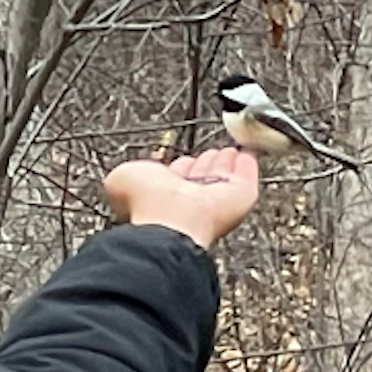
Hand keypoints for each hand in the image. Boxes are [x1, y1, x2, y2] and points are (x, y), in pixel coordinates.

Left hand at [102, 147, 258, 249]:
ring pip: (225, 177)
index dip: (182, 165)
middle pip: (204, 177)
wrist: (170, 222)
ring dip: (228, 160)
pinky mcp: (240, 197)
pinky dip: (249, 164)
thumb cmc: (145, 204)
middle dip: (208, 162)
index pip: (177, 178)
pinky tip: (248, 152)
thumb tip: (125, 176)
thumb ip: (127, 173)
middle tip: (215, 150)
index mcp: (163, 197)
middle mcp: (190, 200)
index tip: (187, 156)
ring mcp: (216, 200)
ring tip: (232, 148)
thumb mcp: (122, 179)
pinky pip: (247, 177)